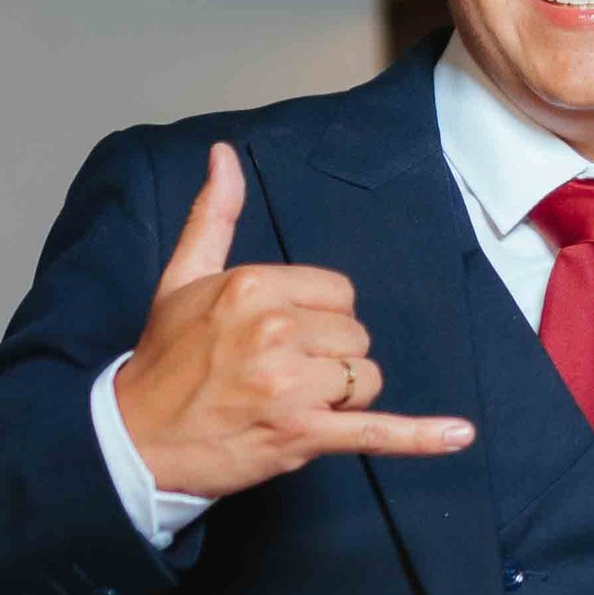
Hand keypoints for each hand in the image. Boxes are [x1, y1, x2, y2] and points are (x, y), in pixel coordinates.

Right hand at [114, 144, 473, 495]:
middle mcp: (275, 330)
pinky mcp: (301, 434)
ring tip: (288, 405)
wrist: (135, 439)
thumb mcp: (181, 278)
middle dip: (330, 358)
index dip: (319, 318)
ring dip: (341, 397)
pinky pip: (375, 432)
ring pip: (366, 379)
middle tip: (277, 375)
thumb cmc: (163, 360)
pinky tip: (458, 436)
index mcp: (252, 286)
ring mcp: (290, 386)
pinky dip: (419, 436)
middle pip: (356, 336)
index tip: (280, 337)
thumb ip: (212, 215)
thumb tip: (224, 155)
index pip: (338, 292)